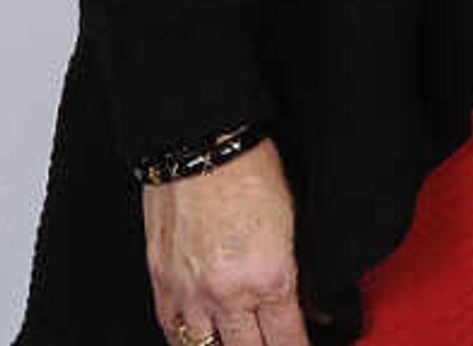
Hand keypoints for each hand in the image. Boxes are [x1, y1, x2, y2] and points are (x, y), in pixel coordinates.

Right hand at [142, 142, 307, 345]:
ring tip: (240, 342)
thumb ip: (300, 273)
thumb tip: (311, 308)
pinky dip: (187, 338)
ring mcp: (189, 291)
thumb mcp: (294, 223)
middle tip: (272, 343)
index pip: (287, 340)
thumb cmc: (249, 172)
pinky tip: (200, 338)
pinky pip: (171, 329)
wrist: (201, 146)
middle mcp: (226, 293)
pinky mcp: (161, 281)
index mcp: (267, 278)